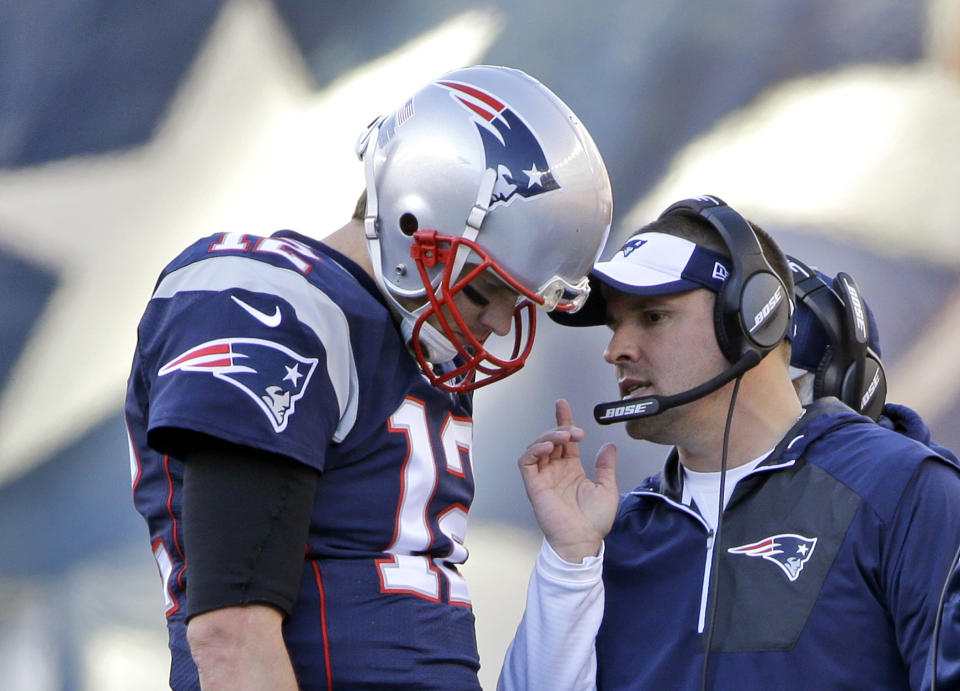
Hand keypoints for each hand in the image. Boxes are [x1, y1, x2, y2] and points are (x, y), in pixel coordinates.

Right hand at [518, 399, 618, 562]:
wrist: (583, 540)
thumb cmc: (594, 522)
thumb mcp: (607, 488)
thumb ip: (606, 466)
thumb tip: (608, 445)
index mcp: (571, 470)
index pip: (565, 440)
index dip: (563, 420)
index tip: (563, 404)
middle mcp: (556, 471)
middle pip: (551, 439)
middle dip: (560, 428)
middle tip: (574, 431)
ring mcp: (544, 477)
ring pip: (537, 446)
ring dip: (549, 436)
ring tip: (563, 438)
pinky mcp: (534, 485)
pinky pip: (526, 462)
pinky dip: (534, 450)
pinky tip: (548, 447)